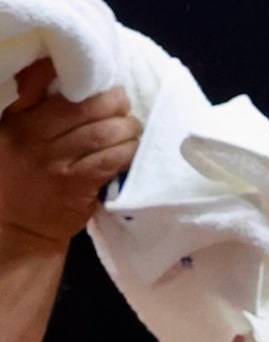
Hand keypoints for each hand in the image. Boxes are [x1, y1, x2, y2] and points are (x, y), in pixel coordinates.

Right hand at [0, 59, 140, 251]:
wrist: (19, 226)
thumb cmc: (21, 174)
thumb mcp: (13, 134)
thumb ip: (31, 104)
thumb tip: (53, 67)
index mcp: (18, 120)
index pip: (47, 85)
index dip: (82, 79)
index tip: (102, 80)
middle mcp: (34, 138)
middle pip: (83, 108)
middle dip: (113, 103)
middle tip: (125, 104)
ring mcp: (56, 163)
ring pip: (102, 134)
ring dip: (126, 128)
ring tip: (133, 127)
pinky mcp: (77, 185)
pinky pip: (110, 161)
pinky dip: (127, 152)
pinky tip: (133, 149)